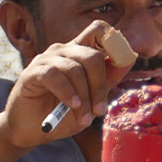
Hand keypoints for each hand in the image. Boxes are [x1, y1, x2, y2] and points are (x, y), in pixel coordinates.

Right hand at [2, 21, 135, 146]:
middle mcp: (63, 51)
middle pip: (92, 55)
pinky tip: (71, 106)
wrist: (31, 131)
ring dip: (83, 97)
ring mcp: (46, 59)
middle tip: (100, 111)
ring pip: (75, 69)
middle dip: (100, 85)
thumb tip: (130, 58)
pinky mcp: (32, 72)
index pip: (99, 30)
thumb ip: (108, 80)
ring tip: (83, 118)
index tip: (120, 67)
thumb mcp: (91, 100)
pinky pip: (54, 75)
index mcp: (79, 53)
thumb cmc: (62, 114)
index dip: (114, 42)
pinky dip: (66, 92)